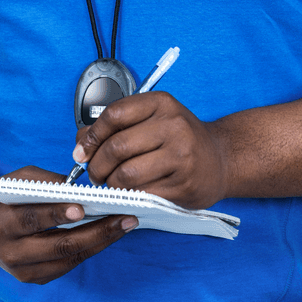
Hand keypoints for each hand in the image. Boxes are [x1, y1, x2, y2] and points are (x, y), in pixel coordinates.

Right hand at [0, 165, 137, 283]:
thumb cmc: (4, 196)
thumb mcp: (19, 179)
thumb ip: (46, 181)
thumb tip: (82, 189)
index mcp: (1, 223)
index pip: (33, 219)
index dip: (58, 214)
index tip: (84, 207)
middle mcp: (10, 252)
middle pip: (59, 245)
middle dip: (97, 231)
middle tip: (125, 217)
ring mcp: (21, 270)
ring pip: (68, 259)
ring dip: (101, 242)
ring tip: (125, 225)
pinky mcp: (33, 279)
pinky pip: (67, 265)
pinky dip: (90, 249)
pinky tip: (108, 236)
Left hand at [73, 91, 228, 208]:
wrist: (221, 159)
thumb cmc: (180, 139)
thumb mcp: (152, 120)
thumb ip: (116, 127)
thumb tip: (81, 144)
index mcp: (161, 104)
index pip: (114, 115)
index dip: (92, 136)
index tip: (82, 150)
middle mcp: (173, 126)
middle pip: (117, 147)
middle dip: (97, 165)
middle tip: (95, 173)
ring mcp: (181, 156)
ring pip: (126, 174)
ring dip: (111, 184)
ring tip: (113, 183)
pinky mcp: (183, 184)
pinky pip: (142, 194)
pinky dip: (128, 197)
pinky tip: (131, 193)